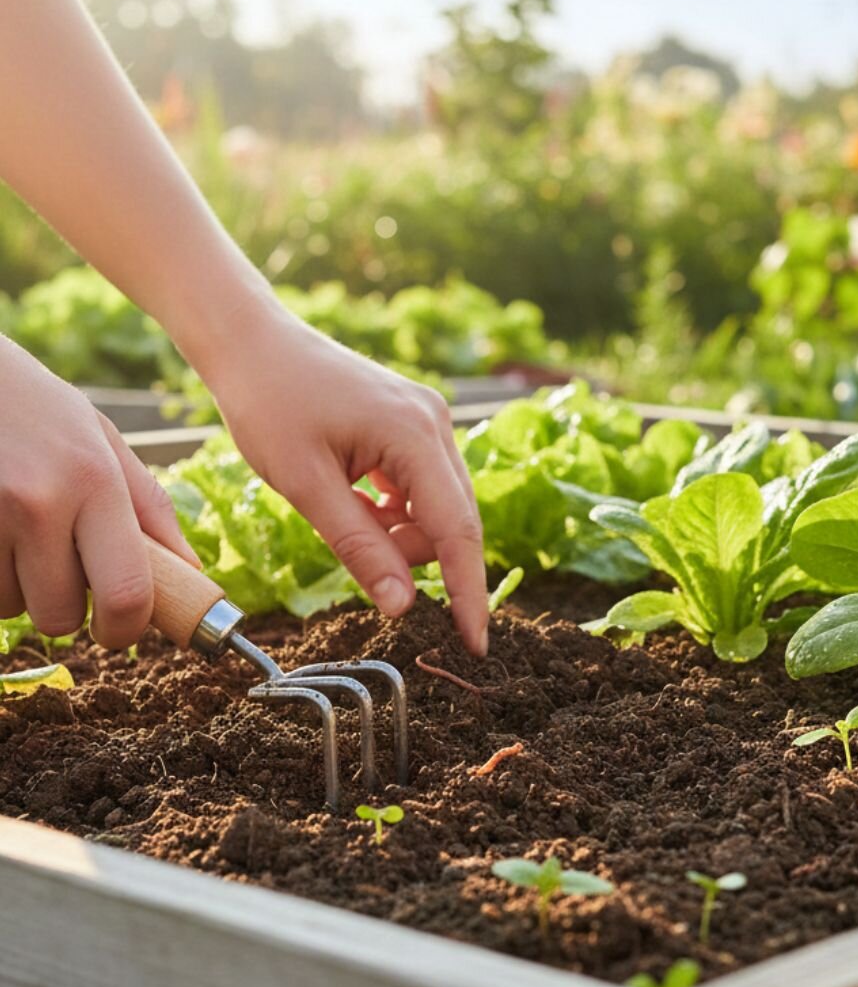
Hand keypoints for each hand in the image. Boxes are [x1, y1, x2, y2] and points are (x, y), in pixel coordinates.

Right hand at [0, 337, 199, 647]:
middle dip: (67, 607)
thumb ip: (148, 508)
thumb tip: (190, 570)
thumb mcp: (102, 440)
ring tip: (18, 533)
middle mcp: (39, 503)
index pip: (126, 592)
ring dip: (18, 589)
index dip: (127, 629)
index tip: (122, 630)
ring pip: (10, 608)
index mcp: (95, 482)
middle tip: (62, 566)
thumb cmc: (37, 408)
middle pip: (61, 615)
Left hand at [202, 307, 488, 655]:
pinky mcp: (414, 424)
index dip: (469, 593)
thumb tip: (404, 608)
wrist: (252, 342)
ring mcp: (428, 421)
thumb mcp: (305, 485)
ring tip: (342, 514)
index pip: (457, 530)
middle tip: (356, 556)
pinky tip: (354, 499)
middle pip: (452, 521)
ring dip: (399, 534)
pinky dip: (394, 511)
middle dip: (413, 557)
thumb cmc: (269, 404)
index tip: (476, 645)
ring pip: (436, 508)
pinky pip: (421, 488)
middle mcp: (436, 424)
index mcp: (415, 435)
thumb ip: (359, 547)